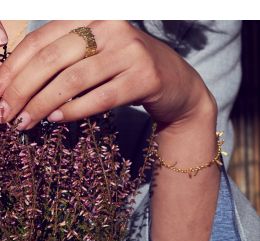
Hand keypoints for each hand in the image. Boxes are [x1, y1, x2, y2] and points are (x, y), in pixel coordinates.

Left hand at [0, 20, 215, 130]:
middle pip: (53, 58)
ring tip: (24, 123)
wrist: (175, 84)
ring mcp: (130, 51)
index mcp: (91, 16)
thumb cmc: (126, 71)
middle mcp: (110, 26)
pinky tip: (56, 119)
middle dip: (22, 89)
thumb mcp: (94, 58)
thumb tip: (18, 84)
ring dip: (43, 103)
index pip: (41, 41)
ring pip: (75, 79)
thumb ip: (63, 62)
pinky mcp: (145, 77)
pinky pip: (102, 96)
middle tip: (4, 115)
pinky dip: (76, 109)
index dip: (13, 69)